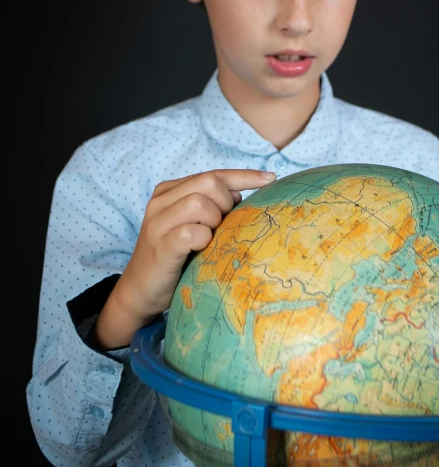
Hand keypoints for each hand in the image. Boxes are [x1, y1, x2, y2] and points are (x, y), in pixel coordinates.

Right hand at [93, 169, 275, 348]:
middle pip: (208, 182)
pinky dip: (204, 240)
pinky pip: (192, 233)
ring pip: (199, 203)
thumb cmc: (174, 258)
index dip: (243, 175)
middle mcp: (160, 201)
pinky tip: (201, 249)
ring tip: (209, 238)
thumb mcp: (192, 225)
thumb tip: (238, 195)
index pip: (212, 174)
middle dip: (226, 202)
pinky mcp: (160, 246)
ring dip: (215, 221)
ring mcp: (157, 223)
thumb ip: (210, 207)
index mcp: (169, 191)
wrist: (140, 292)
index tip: (270, 178)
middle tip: (224, 225)